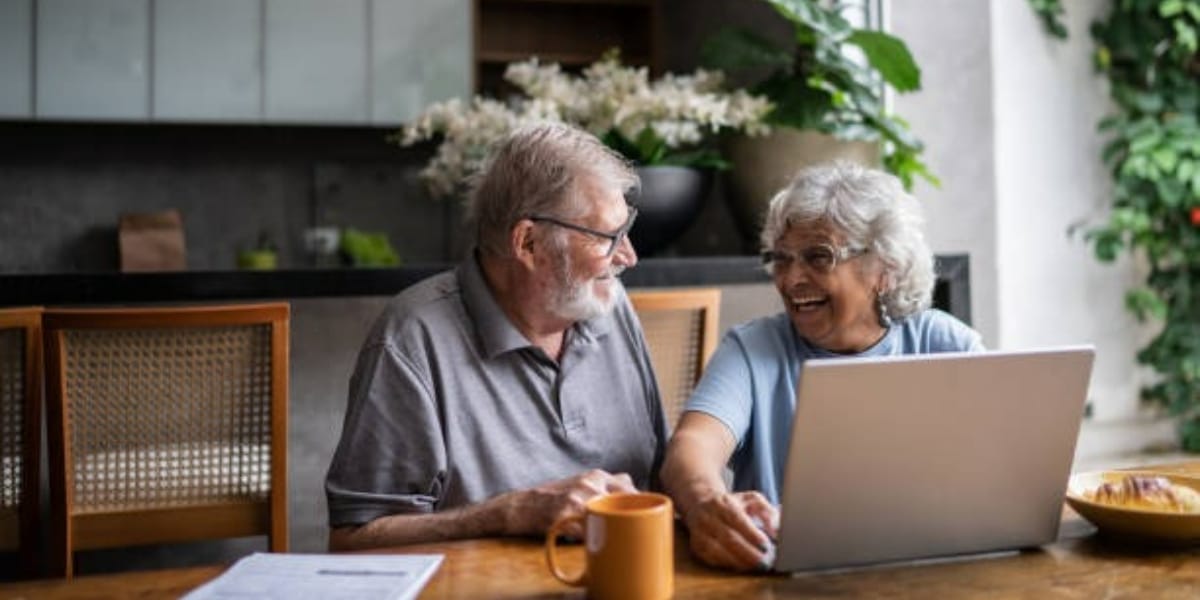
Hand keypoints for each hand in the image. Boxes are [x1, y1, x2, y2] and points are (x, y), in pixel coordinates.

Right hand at [503, 469, 636, 536]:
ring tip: (610, 537)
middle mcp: (590, 483)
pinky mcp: (566, 515)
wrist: (522, 506)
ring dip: (612, 530)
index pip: (630, 488)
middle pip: (625, 502)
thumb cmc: (555, 498)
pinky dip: (592, 539)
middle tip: (629, 531)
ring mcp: (578, 498)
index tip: (640, 517)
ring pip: (609, 518)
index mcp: (597, 476)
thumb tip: (634, 488)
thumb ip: (606, 485)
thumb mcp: (582, 483)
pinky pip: (588, 532)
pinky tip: (590, 542)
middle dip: (630, 518)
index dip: (638, 504)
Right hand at [682, 491, 777, 571]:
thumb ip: (768, 512)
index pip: (737, 519)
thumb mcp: (751, 500)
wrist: (700, 503)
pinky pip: (712, 559)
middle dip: (749, 553)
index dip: (751, 534)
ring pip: (719, 551)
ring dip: (739, 561)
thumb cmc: (731, 504)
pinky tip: (741, 566)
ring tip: (755, 566)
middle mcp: (708, 517)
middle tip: (764, 562)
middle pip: (729, 538)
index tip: (766, 545)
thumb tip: (776, 530)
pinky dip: (728, 564)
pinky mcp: (696, 546)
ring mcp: (700, 532)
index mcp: (723, 503)